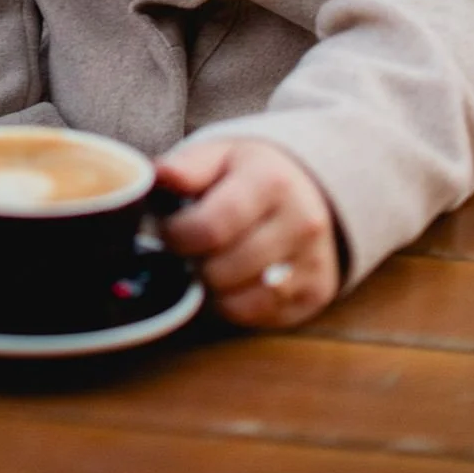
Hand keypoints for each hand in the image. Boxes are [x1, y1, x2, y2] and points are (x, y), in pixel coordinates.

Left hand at [155, 137, 340, 328]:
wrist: (309, 189)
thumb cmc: (251, 173)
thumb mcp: (219, 154)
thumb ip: (187, 166)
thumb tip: (157, 175)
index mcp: (271, 182)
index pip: (210, 227)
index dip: (176, 235)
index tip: (167, 229)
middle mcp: (301, 223)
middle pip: (222, 270)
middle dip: (192, 263)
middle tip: (188, 248)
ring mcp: (313, 263)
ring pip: (240, 301)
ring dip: (212, 288)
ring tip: (209, 262)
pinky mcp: (316, 293)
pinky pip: (259, 318)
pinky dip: (235, 306)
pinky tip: (231, 281)